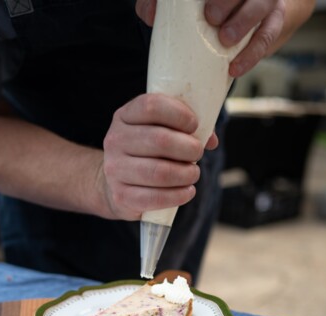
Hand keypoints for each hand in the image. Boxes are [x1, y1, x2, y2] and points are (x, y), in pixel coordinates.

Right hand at [102, 93, 216, 220]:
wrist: (116, 185)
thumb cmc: (146, 154)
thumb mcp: (158, 131)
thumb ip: (185, 128)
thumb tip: (210, 140)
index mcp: (125, 117)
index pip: (151, 107)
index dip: (179, 114)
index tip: (194, 125)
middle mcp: (115, 140)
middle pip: (160, 140)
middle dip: (188, 148)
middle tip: (198, 154)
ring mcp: (115, 169)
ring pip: (159, 172)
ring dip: (186, 174)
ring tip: (193, 174)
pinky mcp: (121, 196)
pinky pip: (155, 198)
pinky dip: (178, 196)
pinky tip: (187, 192)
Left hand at [136, 0, 285, 77]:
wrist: (242, 20)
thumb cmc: (206, 7)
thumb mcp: (185, 4)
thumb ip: (162, 4)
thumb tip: (149, 15)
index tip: (204, 6)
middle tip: (211, 16)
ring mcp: (264, 0)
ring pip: (262, 4)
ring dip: (244, 21)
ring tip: (225, 40)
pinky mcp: (274, 21)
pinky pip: (267, 36)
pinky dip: (251, 54)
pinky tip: (234, 68)